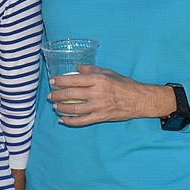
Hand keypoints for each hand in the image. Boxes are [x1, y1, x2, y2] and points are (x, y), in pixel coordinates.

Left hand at [48, 65, 167, 126]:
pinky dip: (71, 121)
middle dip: (58, 95)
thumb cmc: (124, 84)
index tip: (52, 81)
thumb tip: (77, 68)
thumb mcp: (108, 72)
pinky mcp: (101, 117)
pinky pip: (82, 121)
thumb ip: (91, 70)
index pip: (74, 79)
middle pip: (72, 94)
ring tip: (55, 106)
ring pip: (75, 108)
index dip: (61, 80)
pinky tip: (63, 119)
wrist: (139, 100)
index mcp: (98, 80)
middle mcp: (97, 93)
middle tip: (50, 95)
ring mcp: (99, 106)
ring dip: (62, 108)